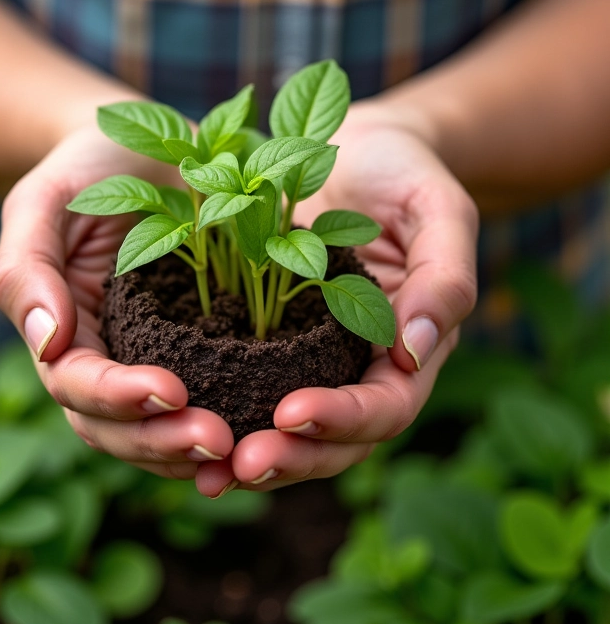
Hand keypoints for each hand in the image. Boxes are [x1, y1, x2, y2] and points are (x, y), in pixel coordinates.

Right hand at [0, 125, 234, 479]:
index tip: (170, 391)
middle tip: (217, 441)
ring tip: (243, 448)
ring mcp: (152, 359)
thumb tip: (46, 345)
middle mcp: (106, 357)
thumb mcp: (45, 202)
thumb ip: (28, 269)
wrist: (146, 148)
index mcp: (64, 332)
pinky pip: (210, 399)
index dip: (117, 397)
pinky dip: (230, 421)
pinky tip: (264, 430)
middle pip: (116, 427)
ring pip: (159, 430)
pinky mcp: (199, 350)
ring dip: (194, 448)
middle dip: (160, 441)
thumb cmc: (89, 168)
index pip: (76, 385)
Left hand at [195, 108, 478, 496]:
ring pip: (292, 432)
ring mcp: (314, 360)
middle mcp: (361, 366)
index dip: (343, 418)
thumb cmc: (403, 172)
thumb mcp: (437, 209)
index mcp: (409, 346)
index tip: (291, 410)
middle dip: (293, 457)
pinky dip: (224, 417)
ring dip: (253, 455)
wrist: (356, 150)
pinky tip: (180, 429)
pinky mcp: (272, 344)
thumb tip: (415, 349)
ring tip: (207, 473)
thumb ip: (444, 276)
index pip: (386, 405)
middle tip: (242, 464)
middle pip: (337, 440)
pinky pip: (250, 390)